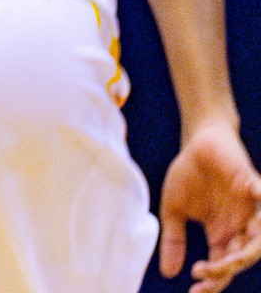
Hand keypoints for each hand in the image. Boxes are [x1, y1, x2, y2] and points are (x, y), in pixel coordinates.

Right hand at [159, 120, 260, 292]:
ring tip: (228, 261)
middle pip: (241, 259)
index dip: (213, 282)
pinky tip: (254, 227)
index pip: (222, 266)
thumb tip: (168, 273)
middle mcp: (240, 227)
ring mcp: (250, 209)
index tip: (195, 292)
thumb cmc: (189, 174)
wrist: (198, 141)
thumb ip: (174, 240)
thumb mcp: (174, 210)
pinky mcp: (254, 187)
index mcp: (222, 235)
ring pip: (259, 241)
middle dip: (224, 271)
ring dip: (246, 254)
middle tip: (203, 274)